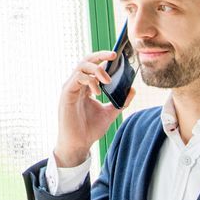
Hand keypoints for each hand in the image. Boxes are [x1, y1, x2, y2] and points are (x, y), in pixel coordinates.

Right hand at [55, 50, 132, 168]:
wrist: (79, 144)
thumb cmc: (90, 129)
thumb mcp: (110, 113)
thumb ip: (121, 102)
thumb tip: (132, 90)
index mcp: (85, 86)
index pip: (92, 65)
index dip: (103, 57)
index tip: (116, 56)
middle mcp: (77, 84)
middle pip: (86, 61)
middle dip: (100, 55)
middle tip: (113, 55)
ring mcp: (70, 88)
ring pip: (81, 66)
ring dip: (97, 70)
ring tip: (107, 81)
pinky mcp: (66, 94)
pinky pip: (77, 78)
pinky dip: (89, 80)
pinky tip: (97, 91)